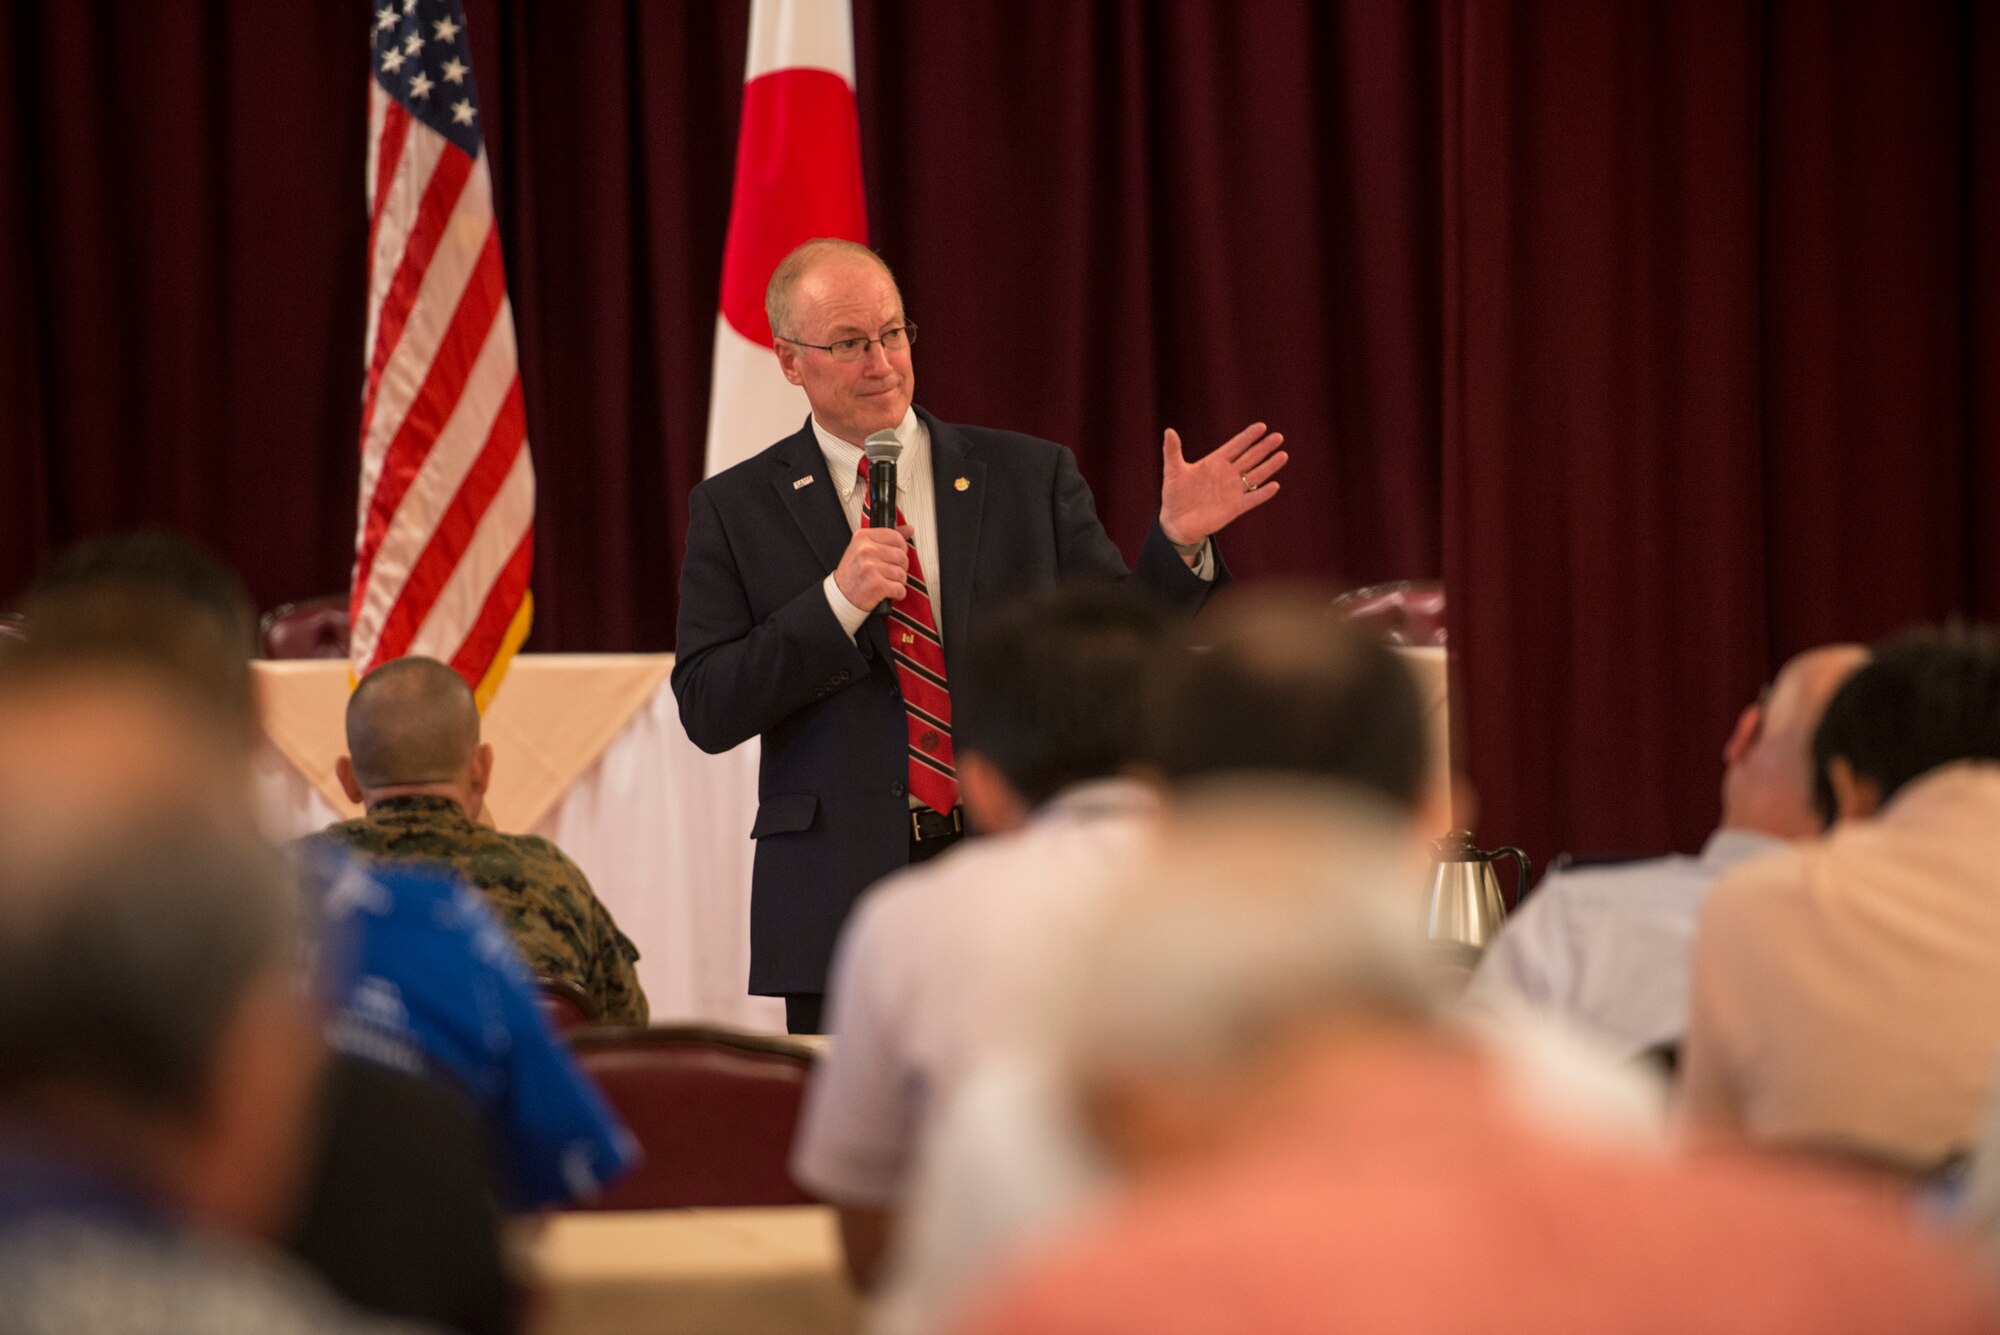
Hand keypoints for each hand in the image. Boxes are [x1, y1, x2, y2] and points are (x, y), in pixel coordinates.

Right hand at [833, 524, 911, 608]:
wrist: (841, 595)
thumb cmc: (853, 572)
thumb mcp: (864, 548)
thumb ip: (887, 537)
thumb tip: (909, 529)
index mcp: (863, 537)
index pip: (896, 537)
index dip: (901, 548)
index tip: (895, 555)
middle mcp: (865, 550)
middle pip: (902, 556)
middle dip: (900, 567)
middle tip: (888, 572)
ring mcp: (870, 567)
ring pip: (902, 573)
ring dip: (898, 581)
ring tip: (886, 582)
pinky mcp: (876, 585)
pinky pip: (900, 588)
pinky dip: (898, 593)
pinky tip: (888, 592)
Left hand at [1158, 422, 1287, 545]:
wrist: (1176, 522)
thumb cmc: (1174, 495)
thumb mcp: (1173, 471)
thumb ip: (1172, 451)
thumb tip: (1169, 431)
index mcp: (1215, 463)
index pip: (1235, 446)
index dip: (1248, 437)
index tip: (1261, 426)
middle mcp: (1227, 475)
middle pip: (1250, 458)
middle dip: (1264, 447)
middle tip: (1278, 437)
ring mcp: (1232, 491)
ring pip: (1255, 475)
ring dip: (1269, 466)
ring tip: (1283, 455)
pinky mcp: (1235, 508)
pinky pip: (1252, 499)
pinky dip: (1263, 493)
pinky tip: (1274, 485)